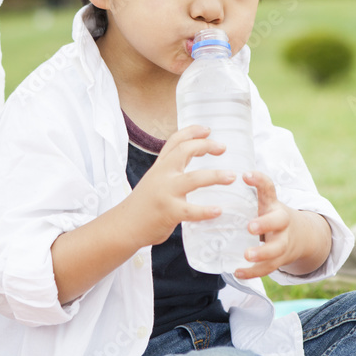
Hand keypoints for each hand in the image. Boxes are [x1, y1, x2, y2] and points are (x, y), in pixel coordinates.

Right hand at [125, 124, 235, 246]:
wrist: (124, 226)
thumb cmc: (143, 205)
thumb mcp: (154, 181)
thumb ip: (171, 173)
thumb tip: (195, 170)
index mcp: (160, 167)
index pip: (175, 141)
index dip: (192, 131)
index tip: (208, 129)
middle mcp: (162, 175)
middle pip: (184, 151)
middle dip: (205, 145)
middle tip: (223, 148)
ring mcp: (165, 193)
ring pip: (193, 179)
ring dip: (215, 176)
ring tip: (231, 176)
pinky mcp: (168, 212)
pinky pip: (191, 210)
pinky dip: (206, 210)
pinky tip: (218, 210)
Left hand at [234, 171, 330, 278]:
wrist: (300, 235)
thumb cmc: (271, 214)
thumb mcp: (264, 201)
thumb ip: (246, 193)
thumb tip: (214, 178)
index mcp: (274, 204)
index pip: (269, 189)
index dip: (259, 181)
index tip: (246, 175)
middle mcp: (281, 222)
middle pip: (278, 221)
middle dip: (265, 223)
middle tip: (250, 227)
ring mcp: (283, 241)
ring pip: (276, 249)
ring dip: (262, 253)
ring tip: (247, 255)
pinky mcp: (279, 259)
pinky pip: (268, 268)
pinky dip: (253, 272)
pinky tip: (238, 272)